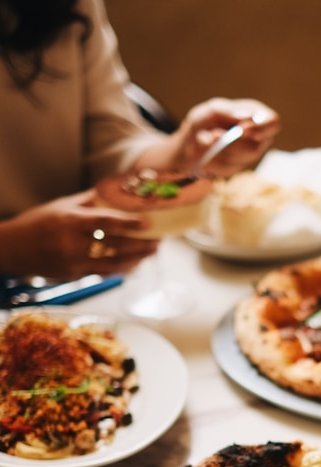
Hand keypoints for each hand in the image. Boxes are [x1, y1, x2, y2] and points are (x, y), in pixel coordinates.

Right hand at [0, 190, 158, 278]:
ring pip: (114, 264)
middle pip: (116, 246)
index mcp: (70, 222)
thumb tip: (114, 191)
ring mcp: (75, 263)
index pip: (105, 222)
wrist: (12, 249)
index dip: (129, 223)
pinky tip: (134, 263)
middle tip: (159, 240)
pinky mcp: (75, 275)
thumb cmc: (38, 223)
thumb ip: (89, 201)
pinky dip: (121, 268)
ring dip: (137, 259)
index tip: (148, 223)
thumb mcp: (61, 206)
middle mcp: (73, 244)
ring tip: (151, 252)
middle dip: (141, 245)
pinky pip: (104, 273)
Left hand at [163, 97, 279, 176]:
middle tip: (213, 135)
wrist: (187, 145)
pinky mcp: (237, 168)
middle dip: (232, 144)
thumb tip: (247, 117)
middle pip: (256, 147)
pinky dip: (213, 162)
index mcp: (255, 115)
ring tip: (204, 141)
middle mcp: (258, 137)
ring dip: (219, 152)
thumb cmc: (203, 122)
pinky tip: (205, 155)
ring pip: (242, 160)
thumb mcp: (211, 110)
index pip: (273, 122)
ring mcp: (248, 155)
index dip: (262, 128)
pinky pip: (229, 169)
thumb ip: (228, 111)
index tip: (242, 129)